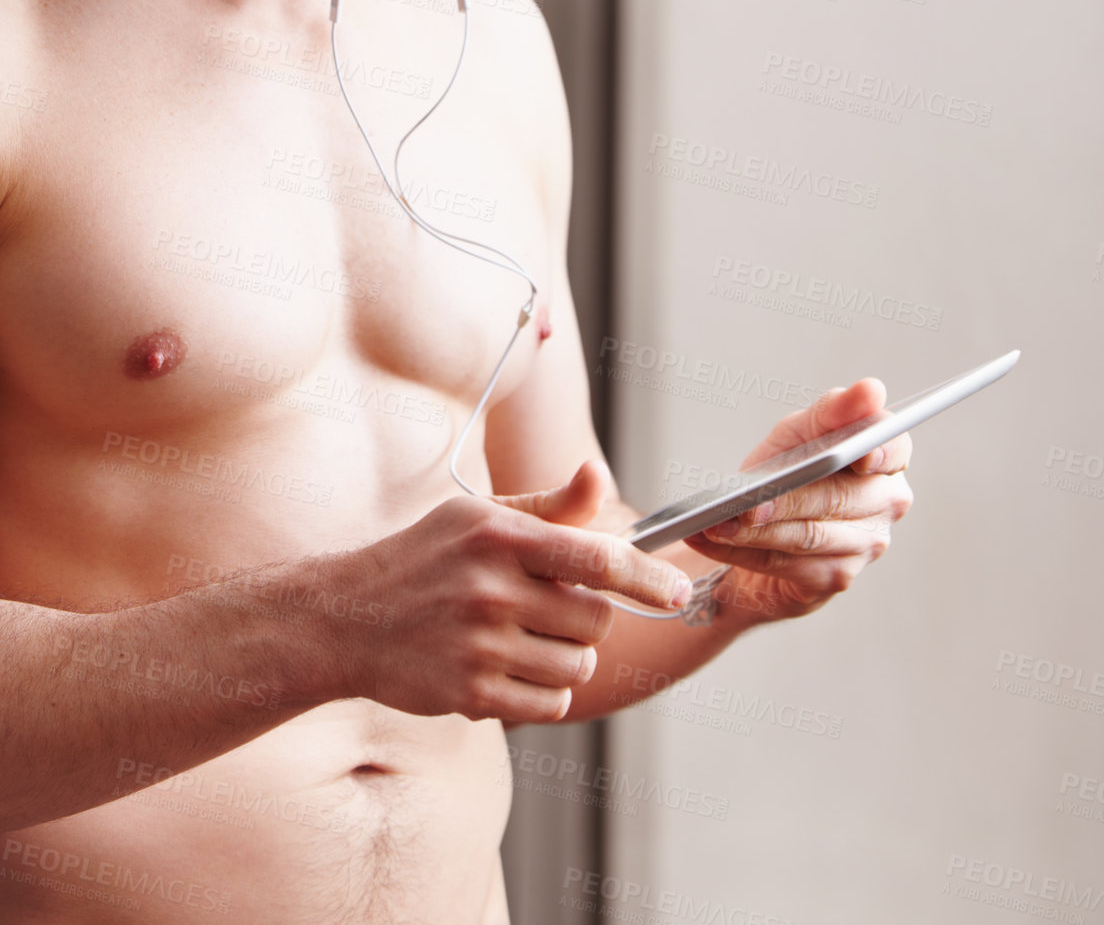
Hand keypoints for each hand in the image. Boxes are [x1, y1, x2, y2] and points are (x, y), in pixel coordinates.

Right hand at [318, 461, 690, 722]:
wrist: (348, 617)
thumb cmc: (427, 558)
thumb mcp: (481, 516)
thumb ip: (551, 506)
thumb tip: (600, 475)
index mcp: (499, 535)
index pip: (596, 559)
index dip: (648, 578)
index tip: (679, 592)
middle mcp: (490, 589)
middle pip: (596, 620)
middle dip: (589, 618)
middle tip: (554, 609)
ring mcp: (478, 646)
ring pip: (576, 665)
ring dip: (567, 657)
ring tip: (527, 638)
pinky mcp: (469, 694)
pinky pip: (550, 704)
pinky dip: (546, 692)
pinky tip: (512, 669)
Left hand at [683, 380, 912, 623]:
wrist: (770, 518)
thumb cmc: (793, 465)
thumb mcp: (802, 431)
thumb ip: (832, 412)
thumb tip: (871, 391)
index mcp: (888, 456)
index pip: (893, 448)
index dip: (878, 452)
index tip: (859, 454)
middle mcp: (887, 501)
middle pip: (837, 498)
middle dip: (786, 500)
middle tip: (745, 502)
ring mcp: (867, 544)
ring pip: (808, 535)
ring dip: (755, 531)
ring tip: (717, 523)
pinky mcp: (836, 576)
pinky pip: (787, 563)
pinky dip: (744, 551)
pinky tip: (716, 540)